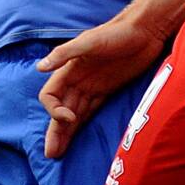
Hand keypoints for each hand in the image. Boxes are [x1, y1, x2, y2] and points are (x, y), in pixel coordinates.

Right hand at [37, 15, 166, 159]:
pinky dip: (81, 125)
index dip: (54, 109)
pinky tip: (76, 137)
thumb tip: (39, 68)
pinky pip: (89, 111)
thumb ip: (64, 54)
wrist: (145, 31)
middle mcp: (77, 79)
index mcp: (69, 68)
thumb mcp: (89, 41)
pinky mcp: (106, 91)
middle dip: (55, 131)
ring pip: (73, 113)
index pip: (50, 95)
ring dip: (65, 133)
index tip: (69, 117)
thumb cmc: (116, 33)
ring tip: (58, 153)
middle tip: (52, 154)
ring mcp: (92, 86)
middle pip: (60, 109)